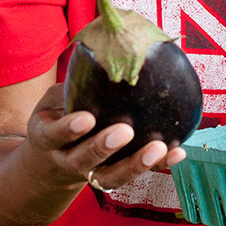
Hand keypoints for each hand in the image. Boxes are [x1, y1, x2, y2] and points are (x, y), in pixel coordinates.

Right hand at [25, 83, 185, 192]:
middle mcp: (68, 159)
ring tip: (158, 147)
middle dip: (104, 147)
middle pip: (84, 160)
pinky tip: (178, 151)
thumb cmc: (58, 115)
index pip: (54, 135)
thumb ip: (71, 85)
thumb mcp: (53, 100)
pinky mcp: (114, 175)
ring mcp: (91, 172)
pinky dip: (159, 164)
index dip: (68, 128)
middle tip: (125, 131)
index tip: (87, 117)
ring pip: (111, 176)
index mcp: (48, 138)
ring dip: (135, 164)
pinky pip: (135, 173)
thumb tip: (104, 49)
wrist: (55, 157)